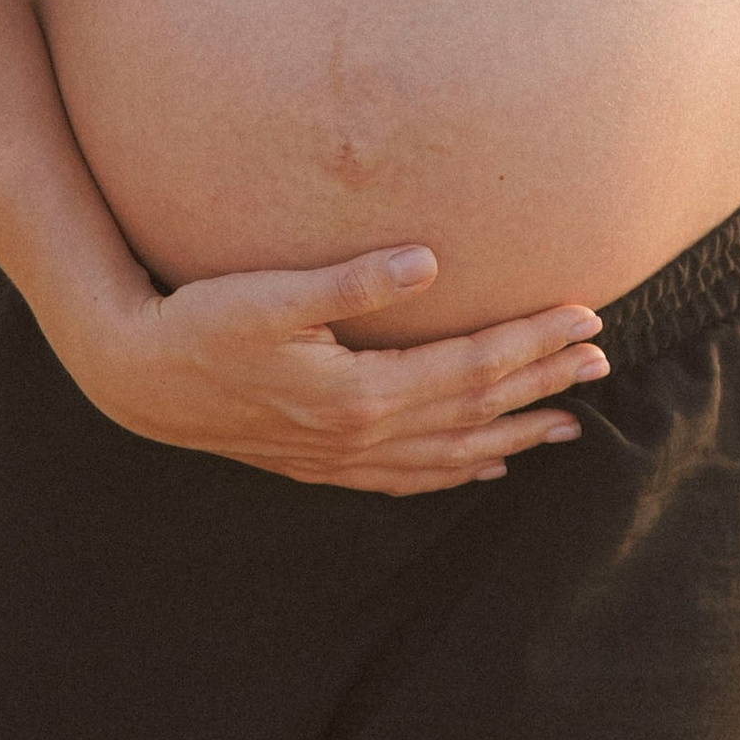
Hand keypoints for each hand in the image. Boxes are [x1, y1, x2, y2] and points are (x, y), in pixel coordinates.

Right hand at [58, 240, 610, 492]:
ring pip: (452, 452)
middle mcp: (361, 435)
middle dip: (543, 384)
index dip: (531, 341)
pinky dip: (456, 471)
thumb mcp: (271, 294)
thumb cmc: (200, 323)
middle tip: (603, 361)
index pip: (471, 366)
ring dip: (514, 433)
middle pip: (475, 410)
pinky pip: (410, 478)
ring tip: (571, 422)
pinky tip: (484, 466)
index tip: (585, 318)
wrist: (136, 380)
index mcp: (360, 394)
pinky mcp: (323, 462)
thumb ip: (352, 281)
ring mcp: (343, 457)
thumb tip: (427, 261)